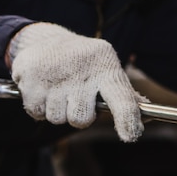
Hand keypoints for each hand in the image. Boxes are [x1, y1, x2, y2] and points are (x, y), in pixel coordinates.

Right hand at [8, 22, 146, 141]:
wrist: (45, 39)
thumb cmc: (85, 62)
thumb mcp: (107, 69)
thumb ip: (125, 94)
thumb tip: (146, 116)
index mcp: (106, 68)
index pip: (121, 98)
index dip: (127, 119)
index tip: (131, 135)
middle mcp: (82, 71)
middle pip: (81, 119)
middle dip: (78, 116)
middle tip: (76, 99)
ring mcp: (54, 76)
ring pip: (57, 118)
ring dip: (57, 110)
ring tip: (58, 90)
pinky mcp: (30, 80)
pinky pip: (37, 113)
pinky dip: (39, 107)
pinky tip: (44, 89)